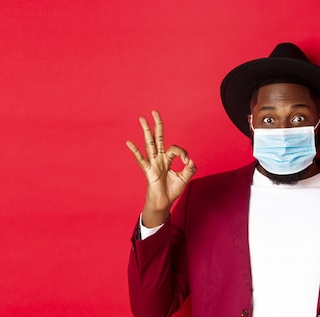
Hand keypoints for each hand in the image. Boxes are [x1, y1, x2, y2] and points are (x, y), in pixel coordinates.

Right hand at [126, 110, 195, 226]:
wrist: (164, 202)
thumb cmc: (172, 190)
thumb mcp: (185, 178)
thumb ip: (190, 169)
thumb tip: (191, 160)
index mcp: (167, 159)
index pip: (175, 148)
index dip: (183, 153)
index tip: (187, 162)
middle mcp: (159, 158)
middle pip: (158, 138)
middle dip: (157, 125)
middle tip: (154, 111)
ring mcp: (153, 163)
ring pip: (149, 144)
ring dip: (146, 131)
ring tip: (142, 119)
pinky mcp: (148, 171)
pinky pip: (141, 159)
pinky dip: (135, 151)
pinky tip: (129, 142)